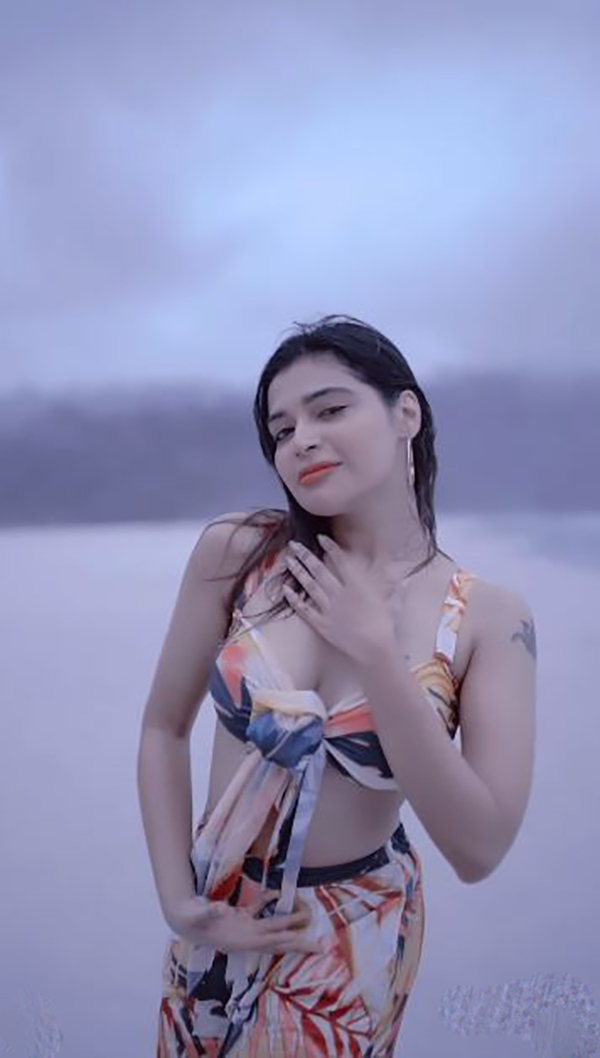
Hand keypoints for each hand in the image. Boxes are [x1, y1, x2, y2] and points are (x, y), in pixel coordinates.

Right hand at [165, 891, 324, 955]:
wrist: (180, 919)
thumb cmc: (189, 919)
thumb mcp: (197, 915)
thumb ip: (209, 912)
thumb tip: (221, 909)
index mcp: (241, 937)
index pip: (271, 940)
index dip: (290, 941)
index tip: (308, 943)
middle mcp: (246, 935)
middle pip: (278, 940)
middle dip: (298, 943)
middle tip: (321, 948)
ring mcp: (244, 927)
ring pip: (272, 927)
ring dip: (289, 924)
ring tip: (307, 918)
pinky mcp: (238, 918)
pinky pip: (258, 912)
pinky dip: (267, 903)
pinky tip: (277, 895)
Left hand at [282, 534, 396, 664]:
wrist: (374, 649)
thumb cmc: (386, 626)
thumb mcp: (392, 600)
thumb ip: (393, 586)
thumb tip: (403, 577)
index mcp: (356, 585)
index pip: (340, 561)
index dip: (330, 548)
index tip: (320, 538)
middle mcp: (339, 593)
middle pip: (319, 570)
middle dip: (305, 555)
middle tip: (294, 545)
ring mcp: (328, 609)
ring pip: (309, 586)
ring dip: (298, 572)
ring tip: (288, 561)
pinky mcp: (321, 624)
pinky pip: (304, 609)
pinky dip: (294, 599)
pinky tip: (285, 590)